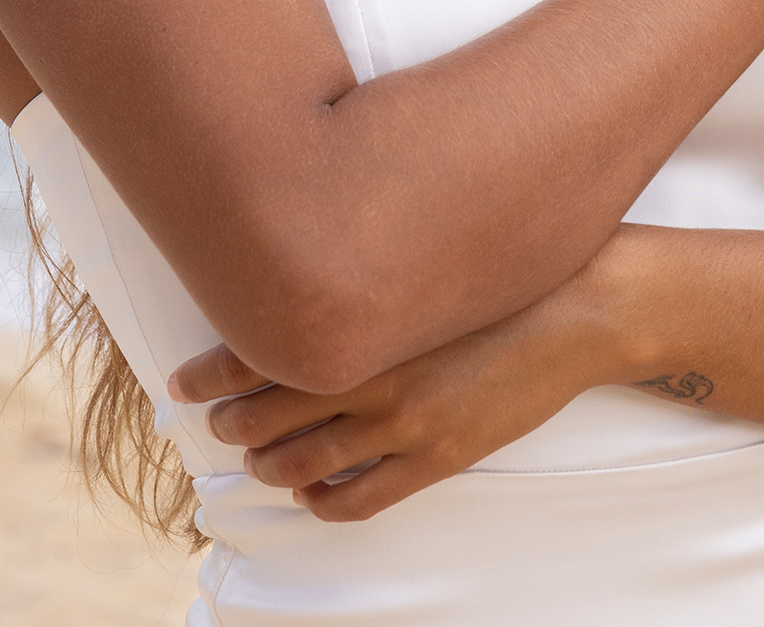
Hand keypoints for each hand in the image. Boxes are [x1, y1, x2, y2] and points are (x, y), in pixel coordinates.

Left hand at [167, 258, 619, 521]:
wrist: (581, 307)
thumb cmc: (506, 270)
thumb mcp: (427, 264)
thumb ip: (369, 280)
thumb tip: (312, 281)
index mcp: (370, 319)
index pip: (262, 351)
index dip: (211, 371)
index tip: (182, 379)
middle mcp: (377, 374)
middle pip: (270, 411)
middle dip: (229, 419)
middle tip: (210, 419)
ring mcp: (407, 423)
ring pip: (304, 460)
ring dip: (267, 461)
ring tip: (251, 455)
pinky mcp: (438, 457)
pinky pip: (359, 498)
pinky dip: (321, 500)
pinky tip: (309, 490)